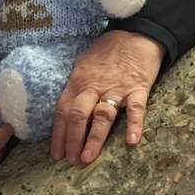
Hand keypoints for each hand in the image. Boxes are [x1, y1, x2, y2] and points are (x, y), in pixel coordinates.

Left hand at [50, 29, 163, 164]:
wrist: (136, 33)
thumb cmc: (107, 51)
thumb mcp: (83, 65)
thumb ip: (75, 87)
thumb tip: (65, 110)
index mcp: (79, 82)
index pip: (63, 111)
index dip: (58, 134)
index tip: (56, 154)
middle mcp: (94, 86)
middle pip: (78, 115)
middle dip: (72, 139)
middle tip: (71, 161)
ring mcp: (117, 88)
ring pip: (102, 115)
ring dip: (94, 138)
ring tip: (88, 157)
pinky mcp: (138, 88)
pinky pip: (136, 108)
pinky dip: (134, 125)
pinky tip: (131, 141)